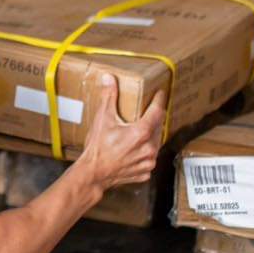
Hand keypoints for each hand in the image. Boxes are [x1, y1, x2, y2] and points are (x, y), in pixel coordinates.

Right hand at [76, 74, 165, 192]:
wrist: (93, 173)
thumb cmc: (97, 148)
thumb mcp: (102, 119)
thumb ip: (108, 97)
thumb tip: (109, 79)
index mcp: (142, 133)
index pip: (158, 111)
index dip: (159, 100)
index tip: (160, 93)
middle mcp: (149, 148)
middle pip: (159, 127)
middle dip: (154, 117)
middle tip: (148, 110)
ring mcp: (149, 162)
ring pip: (156, 143)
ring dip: (151, 135)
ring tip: (141, 128)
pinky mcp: (145, 172)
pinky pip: (149, 157)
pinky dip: (144, 151)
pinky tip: (134, 148)